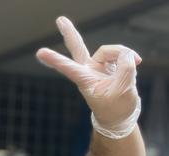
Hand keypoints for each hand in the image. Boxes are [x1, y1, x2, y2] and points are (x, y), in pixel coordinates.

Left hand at [36, 16, 140, 132]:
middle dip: (70, 33)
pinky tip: (136, 62)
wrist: (120, 116)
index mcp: (84, 80)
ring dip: (124, 54)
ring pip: (110, 50)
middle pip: (78, 47)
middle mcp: (88, 70)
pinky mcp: (108, 65)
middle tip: (60, 20)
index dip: (55, 60)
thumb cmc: (116, 108)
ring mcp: (97, 66)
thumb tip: (125, 54)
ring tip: (135, 63)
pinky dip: (129, 56)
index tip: (40, 52)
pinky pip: (120, 53)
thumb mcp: (123, 89)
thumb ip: (125, 68)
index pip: (68, 67)